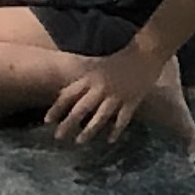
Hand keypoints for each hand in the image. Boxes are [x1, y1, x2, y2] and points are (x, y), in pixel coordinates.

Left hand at [43, 46, 160, 147]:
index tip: (47, 121)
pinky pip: (123, 118)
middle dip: (69, 123)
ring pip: (100, 116)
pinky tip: (110, 140)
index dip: (58, 108)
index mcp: (91, 78)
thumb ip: (81, 79)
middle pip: (82, 108)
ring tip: (79, 141)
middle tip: (58, 137)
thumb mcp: (96, 65)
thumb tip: (61, 92)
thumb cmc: (119, 59)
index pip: (70, 94)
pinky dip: (116, 130)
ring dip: (89, 130)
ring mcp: (118, 95)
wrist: (146, 52)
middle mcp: (102, 88)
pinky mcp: (133, 100)